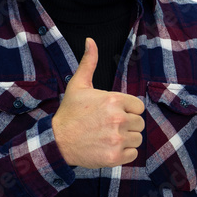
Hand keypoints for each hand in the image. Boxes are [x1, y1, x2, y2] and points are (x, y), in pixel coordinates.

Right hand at [51, 37, 144, 168]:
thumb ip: (89, 63)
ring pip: (137, 139)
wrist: (56, 142)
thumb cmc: (70, 113)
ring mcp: (117, 138)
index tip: (113, 113)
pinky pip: (133, 155)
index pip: (138, 107)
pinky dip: (124, 154)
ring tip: (108, 137)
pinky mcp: (115, 156)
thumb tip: (90, 41)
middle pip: (139, 123)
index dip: (128, 110)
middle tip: (108, 127)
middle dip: (127, 125)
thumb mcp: (78, 85)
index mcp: (114, 100)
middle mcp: (118, 119)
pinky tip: (109, 148)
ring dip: (126, 140)